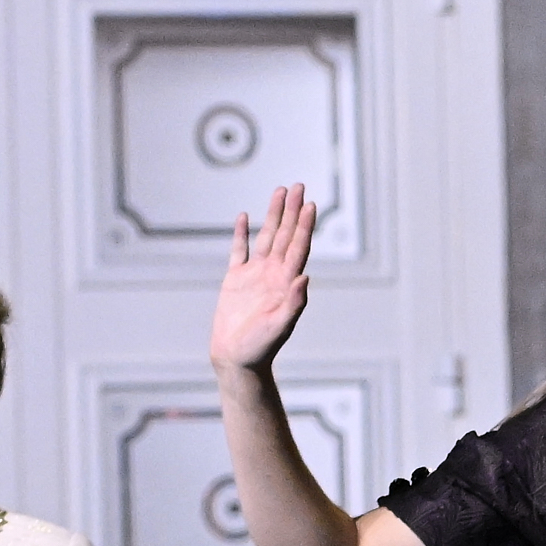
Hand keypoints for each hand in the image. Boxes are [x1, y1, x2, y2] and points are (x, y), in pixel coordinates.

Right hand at [213, 184, 318, 376]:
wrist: (237, 359)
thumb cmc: (260, 348)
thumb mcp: (279, 327)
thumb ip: (293, 303)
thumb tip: (305, 278)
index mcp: (285, 283)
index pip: (298, 248)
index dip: (303, 226)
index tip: (310, 204)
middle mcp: (273, 274)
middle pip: (285, 235)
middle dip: (292, 211)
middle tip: (298, 186)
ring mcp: (255, 275)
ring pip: (266, 237)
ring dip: (273, 215)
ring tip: (279, 192)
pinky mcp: (235, 280)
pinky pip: (239, 251)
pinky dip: (241, 234)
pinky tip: (245, 217)